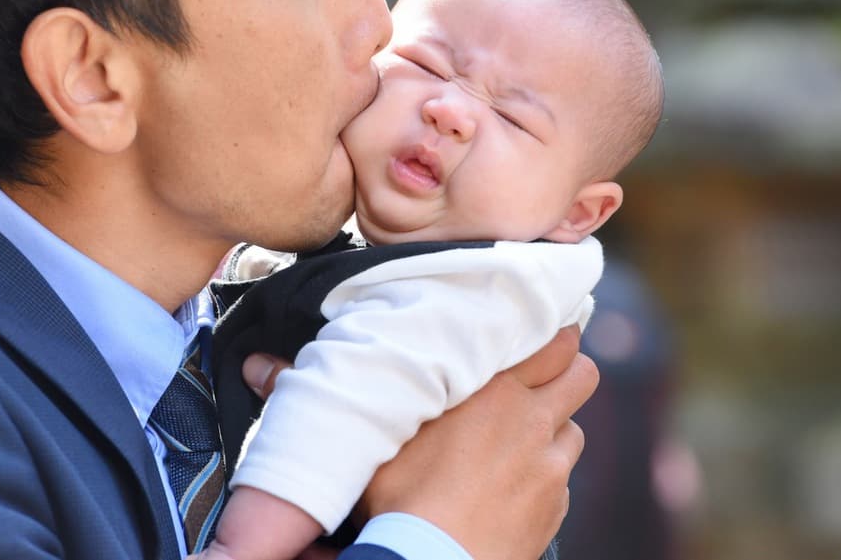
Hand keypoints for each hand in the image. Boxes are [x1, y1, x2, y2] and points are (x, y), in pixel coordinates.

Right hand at [243, 326, 598, 559]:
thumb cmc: (396, 506)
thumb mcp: (365, 448)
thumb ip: (322, 396)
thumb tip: (257, 365)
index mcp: (494, 390)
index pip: (553, 338)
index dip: (548, 332)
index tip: (533, 331)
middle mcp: (533, 422)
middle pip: (582, 372)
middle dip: (565, 372)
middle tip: (538, 376)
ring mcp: (550, 468)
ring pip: (576, 426)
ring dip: (556, 427)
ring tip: (527, 434)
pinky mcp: (554, 510)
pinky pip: (564, 478)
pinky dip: (548, 474)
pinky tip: (518, 484)